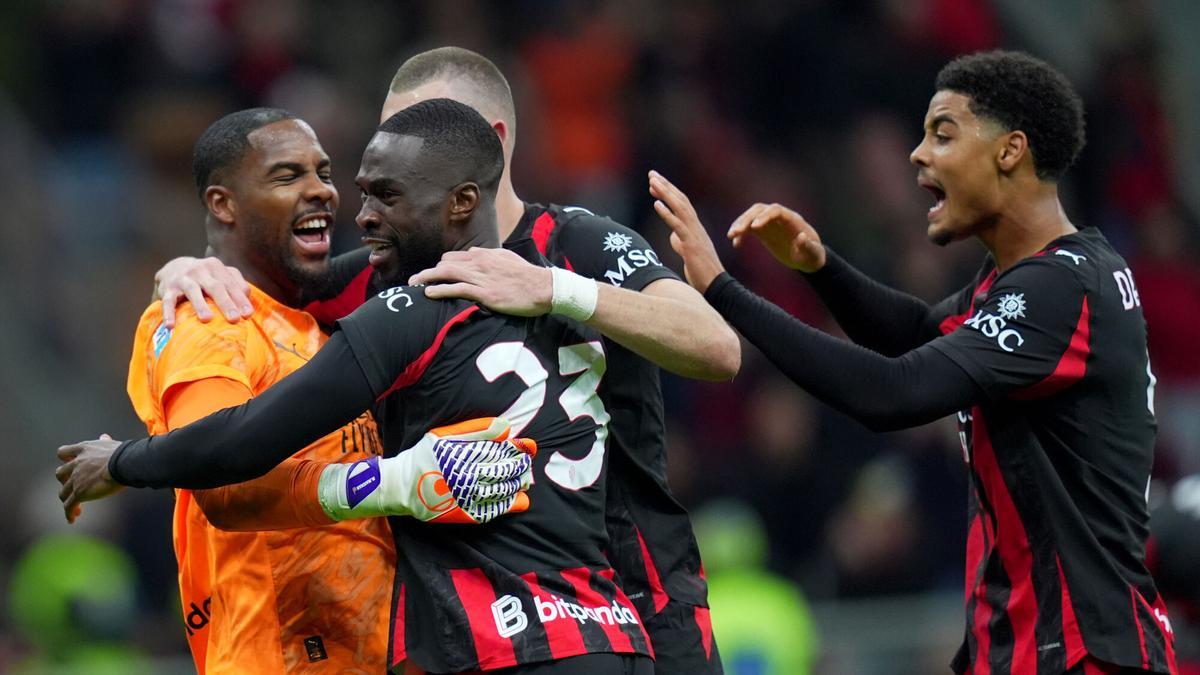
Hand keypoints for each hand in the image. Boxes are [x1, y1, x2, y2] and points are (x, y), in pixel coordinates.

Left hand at [56, 434, 125, 522]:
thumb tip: (104, 437)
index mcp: (83, 450)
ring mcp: (76, 479)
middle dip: (64, 480)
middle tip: (73, 487)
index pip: (63, 452)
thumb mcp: (111, 444)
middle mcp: (76, 464)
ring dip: (67, 499)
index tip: (69, 463)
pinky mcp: (80, 492)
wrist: (124, 463)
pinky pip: (69, 505)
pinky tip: (72, 519)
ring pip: (63, 492)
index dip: (65, 459)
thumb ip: (104, 442)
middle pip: (60, 473)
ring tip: (74, 507)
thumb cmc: (123, 454)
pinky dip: (69, 513)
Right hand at [155, 256, 253, 327]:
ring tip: (207, 319)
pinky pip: (168, 301)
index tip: (248, 314)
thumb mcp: (221, 276)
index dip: (240, 299)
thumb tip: (248, 303)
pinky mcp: (167, 288)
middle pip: (215, 287)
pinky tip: (170, 326)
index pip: (231, 284)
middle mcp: (200, 270)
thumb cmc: (205, 278)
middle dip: (225, 303)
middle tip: (234, 319)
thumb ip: (236, 285)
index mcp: (216, 267)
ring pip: (192, 291)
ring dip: (200, 305)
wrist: (173, 268)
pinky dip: (169, 313)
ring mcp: (184, 278)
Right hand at [318, 417, 538, 524]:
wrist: (401, 486)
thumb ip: (476, 429)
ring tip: (525, 479)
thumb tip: (505, 427)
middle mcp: (469, 475)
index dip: (519, 449)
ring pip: (503, 490)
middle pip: (505, 470)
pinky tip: (518, 500)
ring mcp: (468, 496)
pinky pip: (493, 510)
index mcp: (466, 454)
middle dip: (521, 466)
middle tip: (527, 464)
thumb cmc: (424, 456)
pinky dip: (509, 505)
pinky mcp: (465, 513)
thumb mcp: (445, 435)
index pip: (501, 450)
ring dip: (518, 484)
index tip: (529, 446)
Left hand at [409, 248, 552, 316]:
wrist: (543, 287)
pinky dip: (440, 290)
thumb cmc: (527, 275)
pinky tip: (429, 294)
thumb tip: (475, 253)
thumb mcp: (507, 258)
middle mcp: (480, 263)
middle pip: (445, 263)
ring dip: (427, 279)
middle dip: (427, 272)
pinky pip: (457, 289)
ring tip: (413, 285)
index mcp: (484, 255)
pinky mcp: (485, 293)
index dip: (441, 266)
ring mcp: (481, 277)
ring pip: (447, 273)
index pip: (455, 257)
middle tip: (413, 280)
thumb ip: (489, 256)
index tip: (433, 275)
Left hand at [648, 170, 725, 292]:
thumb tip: (673, 236)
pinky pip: (678, 226)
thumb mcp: (688, 254)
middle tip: (652, 174)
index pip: (682, 205)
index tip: (655, 184)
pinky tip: (656, 204)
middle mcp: (696, 227)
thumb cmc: (702, 273)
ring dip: (665, 193)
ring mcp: (694, 235)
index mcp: (695, 229)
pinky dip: (667, 213)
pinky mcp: (691, 245)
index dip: (669, 192)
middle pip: (680, 200)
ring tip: (653, 182)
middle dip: (666, 186)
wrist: (715, 287)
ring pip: (680, 208)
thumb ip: (681, 243)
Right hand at [727, 202, 825, 272]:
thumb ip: (809, 246)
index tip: (754, 227)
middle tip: (735, 232)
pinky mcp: (764, 231)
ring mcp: (771, 223)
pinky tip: (736, 245)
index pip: (776, 210)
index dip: (764, 216)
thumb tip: (801, 238)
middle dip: (747, 219)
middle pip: (760, 210)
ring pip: (752, 216)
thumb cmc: (812, 256)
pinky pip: (749, 228)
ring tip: (731, 236)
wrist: (808, 258)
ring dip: (740, 224)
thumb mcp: (813, 254)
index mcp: (793, 220)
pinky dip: (741, 234)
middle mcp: (779, 218)